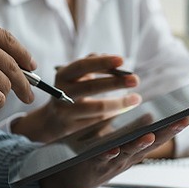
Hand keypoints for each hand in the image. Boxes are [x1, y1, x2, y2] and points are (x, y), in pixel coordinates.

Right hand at [12, 55, 140, 141]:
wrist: (52, 119)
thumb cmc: (71, 90)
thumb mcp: (77, 75)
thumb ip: (94, 64)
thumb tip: (116, 62)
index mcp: (63, 75)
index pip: (83, 66)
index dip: (102, 62)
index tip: (122, 60)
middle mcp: (62, 93)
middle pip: (91, 87)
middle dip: (116, 82)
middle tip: (135, 80)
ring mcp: (67, 111)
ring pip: (97, 108)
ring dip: (119, 103)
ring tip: (136, 98)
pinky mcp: (73, 127)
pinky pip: (98, 120)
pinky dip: (114, 113)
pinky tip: (126, 108)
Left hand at [38, 118, 188, 187]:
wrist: (70, 180)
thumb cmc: (98, 156)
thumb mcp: (120, 141)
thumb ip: (134, 129)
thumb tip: (153, 113)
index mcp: (137, 146)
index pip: (163, 131)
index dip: (179, 121)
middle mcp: (130, 156)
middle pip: (153, 142)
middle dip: (170, 131)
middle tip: (186, 118)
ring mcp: (113, 162)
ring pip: (130, 152)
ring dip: (141, 144)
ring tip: (152, 134)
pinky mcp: (94, 166)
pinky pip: (102, 159)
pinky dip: (109, 154)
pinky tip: (113, 148)